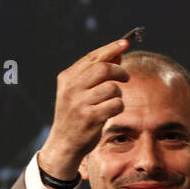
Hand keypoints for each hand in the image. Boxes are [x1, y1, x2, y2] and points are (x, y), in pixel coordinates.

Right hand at [38, 38, 130, 178]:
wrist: (64, 145)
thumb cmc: (75, 116)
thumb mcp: (78, 92)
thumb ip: (95, 73)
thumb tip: (118, 54)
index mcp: (67, 79)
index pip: (92, 58)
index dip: (111, 48)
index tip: (125, 43)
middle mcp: (71, 89)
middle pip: (103, 68)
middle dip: (119, 71)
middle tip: (125, 77)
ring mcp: (80, 104)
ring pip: (112, 87)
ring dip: (118, 93)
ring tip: (113, 101)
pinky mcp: (91, 118)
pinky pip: (116, 104)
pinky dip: (118, 106)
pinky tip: (112, 112)